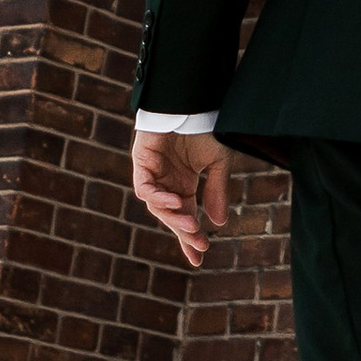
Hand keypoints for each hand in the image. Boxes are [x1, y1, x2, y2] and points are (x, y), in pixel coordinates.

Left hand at [132, 124, 229, 267]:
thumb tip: (219, 224)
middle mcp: (166, 184)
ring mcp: (152, 174)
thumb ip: (217, 191)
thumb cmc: (204, 127)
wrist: (190, 103)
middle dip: (184, 232)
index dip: (190, 237)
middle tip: (199, 246)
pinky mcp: (141, 163)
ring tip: (192, 225)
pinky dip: (159, 198)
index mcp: (182, 185)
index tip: (199, 257)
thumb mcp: (218, 163)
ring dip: (174, 217)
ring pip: (157, 206)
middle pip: (171, 216)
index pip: (185, 217)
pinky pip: (145, 188)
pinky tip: (176, 201)